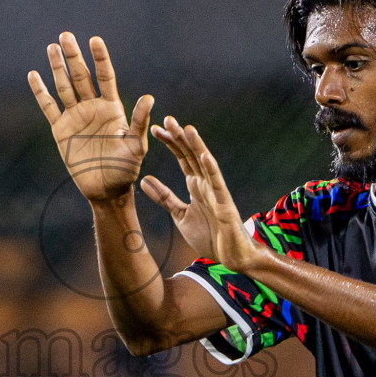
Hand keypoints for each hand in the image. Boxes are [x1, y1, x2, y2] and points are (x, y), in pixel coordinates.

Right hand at [29, 33, 153, 202]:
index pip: (105, 76)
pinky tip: (34, 75)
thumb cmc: (125, 169)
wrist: (106, 190)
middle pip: (81, 76)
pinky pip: (49, 107)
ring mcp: (75, 117)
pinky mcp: (61, 130)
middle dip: (74, 57)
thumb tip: (149, 97)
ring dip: (57, 68)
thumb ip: (140, 121)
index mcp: (112, 108)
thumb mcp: (136, 145)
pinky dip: (41, 92)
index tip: (94, 40)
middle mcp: (92, 108)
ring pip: (64, 86)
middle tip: (66, 36)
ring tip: (52, 47)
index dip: (100, 58)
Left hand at [142, 117, 261, 271]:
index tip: (154, 130)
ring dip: (196, 146)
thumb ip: (164, 198)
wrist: (230, 257)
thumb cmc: (209, 236)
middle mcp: (206, 184)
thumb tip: (145, 179)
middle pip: (191, 156)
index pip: (181, 158)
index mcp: (196, 185)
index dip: (169, 144)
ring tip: (187, 129)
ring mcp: (216, 192)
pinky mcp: (225, 204)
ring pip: (205, 165)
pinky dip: (211, 170)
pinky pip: (217, 185)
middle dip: (180, 138)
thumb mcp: (179, 215)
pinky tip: (204, 156)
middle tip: (167, 119)